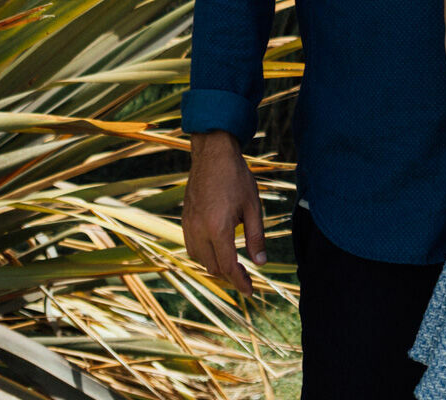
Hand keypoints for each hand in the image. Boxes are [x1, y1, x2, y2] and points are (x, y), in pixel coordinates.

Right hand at [182, 131, 266, 294]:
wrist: (212, 154)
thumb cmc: (236, 177)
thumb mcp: (253, 206)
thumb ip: (256, 237)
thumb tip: (260, 263)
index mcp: (218, 228)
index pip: (228, 266)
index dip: (240, 282)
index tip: (250, 290)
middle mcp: (199, 230)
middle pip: (213, 267)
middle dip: (230, 276)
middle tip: (246, 276)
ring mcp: (188, 225)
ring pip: (200, 259)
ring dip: (216, 266)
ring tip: (233, 265)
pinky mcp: (185, 219)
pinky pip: (191, 247)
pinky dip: (204, 255)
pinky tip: (217, 249)